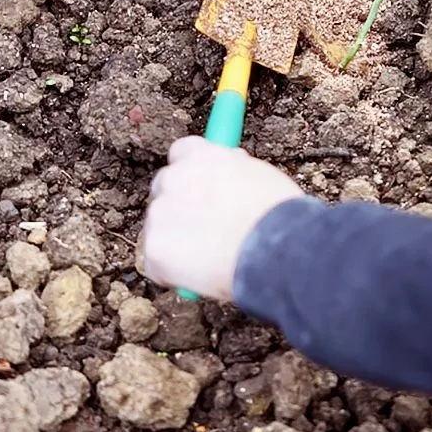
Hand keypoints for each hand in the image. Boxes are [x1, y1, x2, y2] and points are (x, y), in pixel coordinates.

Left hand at [142, 137, 304, 300]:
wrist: (277, 250)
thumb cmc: (277, 215)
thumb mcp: (257, 175)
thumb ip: (232, 172)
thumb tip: (226, 180)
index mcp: (201, 155)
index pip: (181, 152)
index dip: (192, 172)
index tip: (201, 186)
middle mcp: (174, 178)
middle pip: (163, 187)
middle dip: (178, 205)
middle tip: (204, 228)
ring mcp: (161, 214)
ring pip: (158, 227)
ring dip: (175, 240)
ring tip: (209, 259)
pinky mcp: (155, 249)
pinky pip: (156, 263)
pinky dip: (172, 274)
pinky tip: (200, 278)